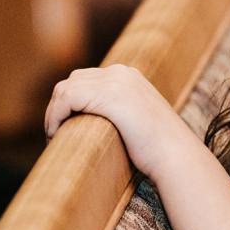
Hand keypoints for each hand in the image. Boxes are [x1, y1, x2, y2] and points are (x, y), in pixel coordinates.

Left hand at [44, 65, 192, 179]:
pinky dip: (55, 116)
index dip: (70, 101)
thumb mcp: (140, 122)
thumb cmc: (160, 149)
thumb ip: (123, 113)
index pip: (87, 79)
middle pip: (73, 80)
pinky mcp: (108, 95)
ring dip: (54, 112)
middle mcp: (121, 73)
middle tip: (55, 131)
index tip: (64, 124)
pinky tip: (56, 133)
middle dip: (59, 105)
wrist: (176, 155)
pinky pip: (67, 98)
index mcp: (130, 76)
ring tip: (53, 135)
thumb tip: (100, 124)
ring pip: (66, 88)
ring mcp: (115, 82)